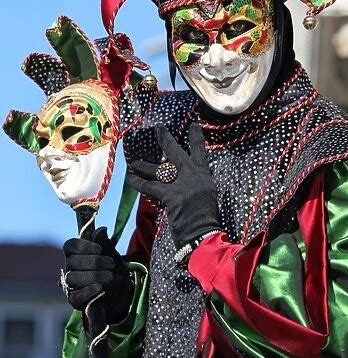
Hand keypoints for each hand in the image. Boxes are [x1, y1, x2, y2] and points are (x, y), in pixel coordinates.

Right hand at [62, 227, 132, 323]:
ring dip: (93, 275)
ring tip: (110, 276)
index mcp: (77, 254)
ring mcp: (70, 286)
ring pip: (72, 278)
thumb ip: (105, 244)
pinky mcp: (74, 301)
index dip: (83, 246)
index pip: (69, 246)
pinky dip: (88, 291)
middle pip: (72, 261)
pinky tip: (100, 288)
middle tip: (111, 264)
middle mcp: (70, 269)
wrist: (121, 294)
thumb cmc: (113, 271)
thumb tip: (101, 230)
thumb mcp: (113, 255)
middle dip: (94, 262)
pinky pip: (75, 296)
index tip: (99, 249)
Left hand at [127, 123, 220, 250]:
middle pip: (176, 153)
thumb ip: (197, 186)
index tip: (193, 125)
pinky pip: (149, 186)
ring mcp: (181, 184)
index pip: (200, 152)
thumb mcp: (207, 197)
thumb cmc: (207, 219)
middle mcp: (193, 175)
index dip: (195, 138)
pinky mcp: (169, 194)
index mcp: (204, 176)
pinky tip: (130, 178)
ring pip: (159, 169)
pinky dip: (139, 182)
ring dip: (144, 166)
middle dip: (166, 139)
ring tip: (133, 162)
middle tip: (158, 128)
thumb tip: (186, 184)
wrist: (203, 232)